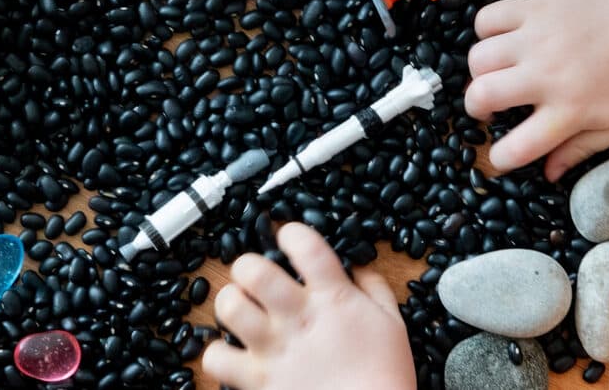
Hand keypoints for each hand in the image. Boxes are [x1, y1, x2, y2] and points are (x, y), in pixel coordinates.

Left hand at [204, 223, 413, 389]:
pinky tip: (232, 351)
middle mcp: (297, 316)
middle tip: (255, 277)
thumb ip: (373, 287)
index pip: (304, 244)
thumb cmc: (384, 373)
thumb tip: (358, 267)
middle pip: (252, 270)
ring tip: (241, 308)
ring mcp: (273, 348)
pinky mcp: (257, 379)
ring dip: (231, 302)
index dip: (291, 233)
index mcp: (332, 296)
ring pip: (229, 306)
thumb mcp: (392, 321)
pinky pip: (216, 358)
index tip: (288, 238)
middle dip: (248, 266)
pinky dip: (217, 353)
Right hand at [467, 0, 608, 180]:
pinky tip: (504, 38)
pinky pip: (487, 18)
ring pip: (478, 58)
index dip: (500, 159)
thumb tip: (549, 174)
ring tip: (497, 72)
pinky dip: (486, 31)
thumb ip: (581, 150)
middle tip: (490, 108)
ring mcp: (536, 38)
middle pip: (482, 97)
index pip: (516, 148)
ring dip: (481, 72)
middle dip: (476, 110)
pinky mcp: (533, 6)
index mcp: (568, 110)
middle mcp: (544, 75)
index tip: (501, 155)